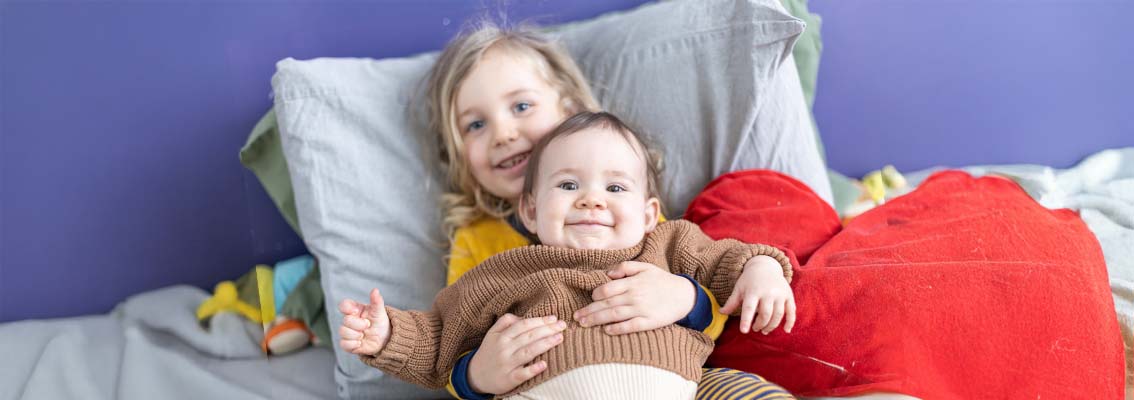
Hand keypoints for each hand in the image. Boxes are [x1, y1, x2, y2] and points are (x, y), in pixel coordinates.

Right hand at [337, 288, 390, 354]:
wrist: (385, 338)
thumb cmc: (379, 322)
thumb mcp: (380, 311)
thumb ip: (377, 301)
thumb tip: (375, 290)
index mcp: (355, 310)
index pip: (343, 305)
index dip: (347, 308)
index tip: (356, 311)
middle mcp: (349, 320)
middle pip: (345, 320)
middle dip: (358, 324)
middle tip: (368, 325)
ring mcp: (348, 332)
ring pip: (342, 331)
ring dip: (356, 334)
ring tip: (364, 335)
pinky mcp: (348, 344)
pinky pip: (343, 344)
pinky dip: (353, 344)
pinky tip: (361, 343)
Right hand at [467, 314, 566, 394]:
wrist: (475, 375)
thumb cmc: (489, 352)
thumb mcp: (492, 333)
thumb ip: (506, 322)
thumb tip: (524, 317)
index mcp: (501, 336)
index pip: (523, 325)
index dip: (540, 320)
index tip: (554, 318)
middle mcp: (504, 349)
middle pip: (529, 336)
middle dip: (548, 330)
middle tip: (563, 325)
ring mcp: (506, 364)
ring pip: (528, 352)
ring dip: (545, 344)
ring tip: (560, 338)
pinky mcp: (509, 379)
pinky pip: (522, 374)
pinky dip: (533, 369)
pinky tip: (544, 365)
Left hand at [574, 261, 695, 334]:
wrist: (685, 295)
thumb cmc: (662, 280)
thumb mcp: (645, 267)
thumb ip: (625, 267)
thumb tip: (608, 274)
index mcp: (632, 282)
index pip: (607, 289)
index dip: (595, 295)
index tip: (590, 299)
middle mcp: (635, 296)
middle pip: (606, 304)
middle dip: (589, 311)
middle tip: (576, 317)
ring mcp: (642, 310)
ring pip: (614, 316)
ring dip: (597, 320)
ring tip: (584, 324)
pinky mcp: (649, 322)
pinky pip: (630, 327)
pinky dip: (617, 329)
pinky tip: (607, 331)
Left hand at [720, 256, 795, 334]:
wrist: (765, 266)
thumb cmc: (749, 280)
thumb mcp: (739, 288)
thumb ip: (731, 302)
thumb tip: (720, 313)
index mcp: (753, 291)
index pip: (749, 308)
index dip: (746, 320)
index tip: (744, 331)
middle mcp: (768, 292)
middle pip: (765, 314)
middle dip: (760, 325)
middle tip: (755, 329)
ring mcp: (780, 294)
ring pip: (778, 315)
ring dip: (771, 326)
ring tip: (765, 330)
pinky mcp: (789, 296)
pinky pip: (791, 311)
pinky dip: (790, 322)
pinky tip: (786, 330)